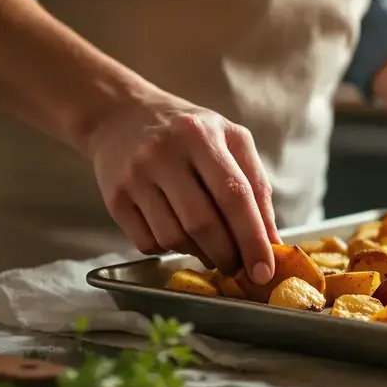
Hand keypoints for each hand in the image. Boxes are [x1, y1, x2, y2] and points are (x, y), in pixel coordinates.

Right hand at [84, 92, 280, 281]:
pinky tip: (178, 234)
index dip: (252, 239)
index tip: (264, 271)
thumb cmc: (188, 133)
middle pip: (202, 223)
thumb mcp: (229, 140)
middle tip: (239, 267)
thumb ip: (256, 186)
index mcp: (202, 134)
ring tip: (210, 248)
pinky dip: (169, 249)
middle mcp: (164, 153)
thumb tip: (272, 242)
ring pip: (174, 238)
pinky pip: (148, 243)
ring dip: (199, 254)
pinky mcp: (114, 198)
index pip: (234, 195)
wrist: (119, 114)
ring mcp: (135, 176)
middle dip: (227, 255)